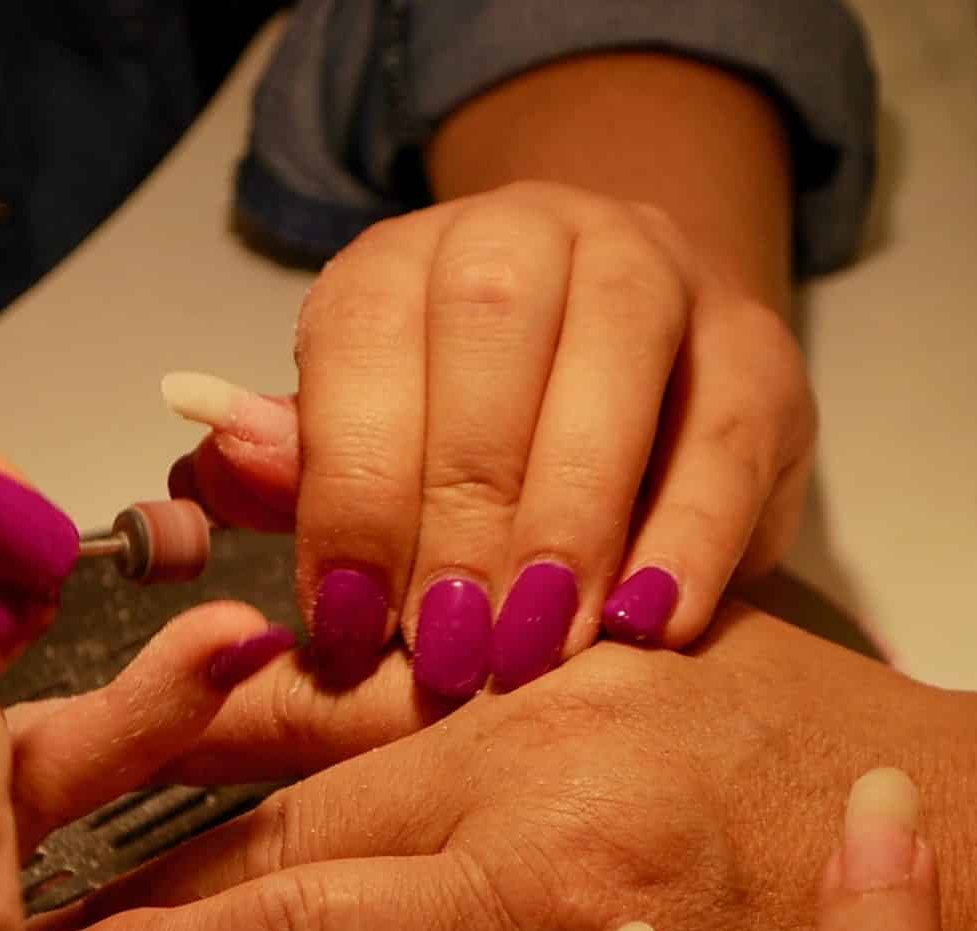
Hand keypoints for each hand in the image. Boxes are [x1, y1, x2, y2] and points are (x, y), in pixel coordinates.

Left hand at [162, 180, 814, 696]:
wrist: (638, 363)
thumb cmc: (474, 433)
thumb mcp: (374, 446)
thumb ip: (299, 466)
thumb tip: (218, 467)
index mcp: (408, 255)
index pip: (363, 337)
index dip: (348, 487)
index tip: (343, 624)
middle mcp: (530, 233)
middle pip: (488, 334)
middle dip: (459, 510)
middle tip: (447, 651)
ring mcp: (657, 273)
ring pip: (613, 364)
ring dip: (567, 521)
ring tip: (535, 650)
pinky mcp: (758, 348)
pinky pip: (725, 432)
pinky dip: (686, 536)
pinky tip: (646, 625)